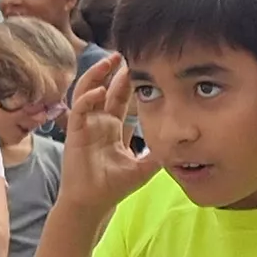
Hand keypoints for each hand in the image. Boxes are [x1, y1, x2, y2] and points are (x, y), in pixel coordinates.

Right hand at [53, 57, 161, 211]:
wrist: (92, 204)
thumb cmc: (113, 187)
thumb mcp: (144, 168)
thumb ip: (158, 154)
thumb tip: (181, 146)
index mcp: (113, 128)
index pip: (122, 98)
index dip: (130, 82)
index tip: (141, 66)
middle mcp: (99, 123)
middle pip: (107, 89)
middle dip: (116, 71)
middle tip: (126, 52)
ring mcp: (86, 126)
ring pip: (88, 92)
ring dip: (97, 75)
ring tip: (110, 60)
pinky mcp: (75, 134)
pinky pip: (79, 110)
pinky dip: (88, 98)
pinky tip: (100, 91)